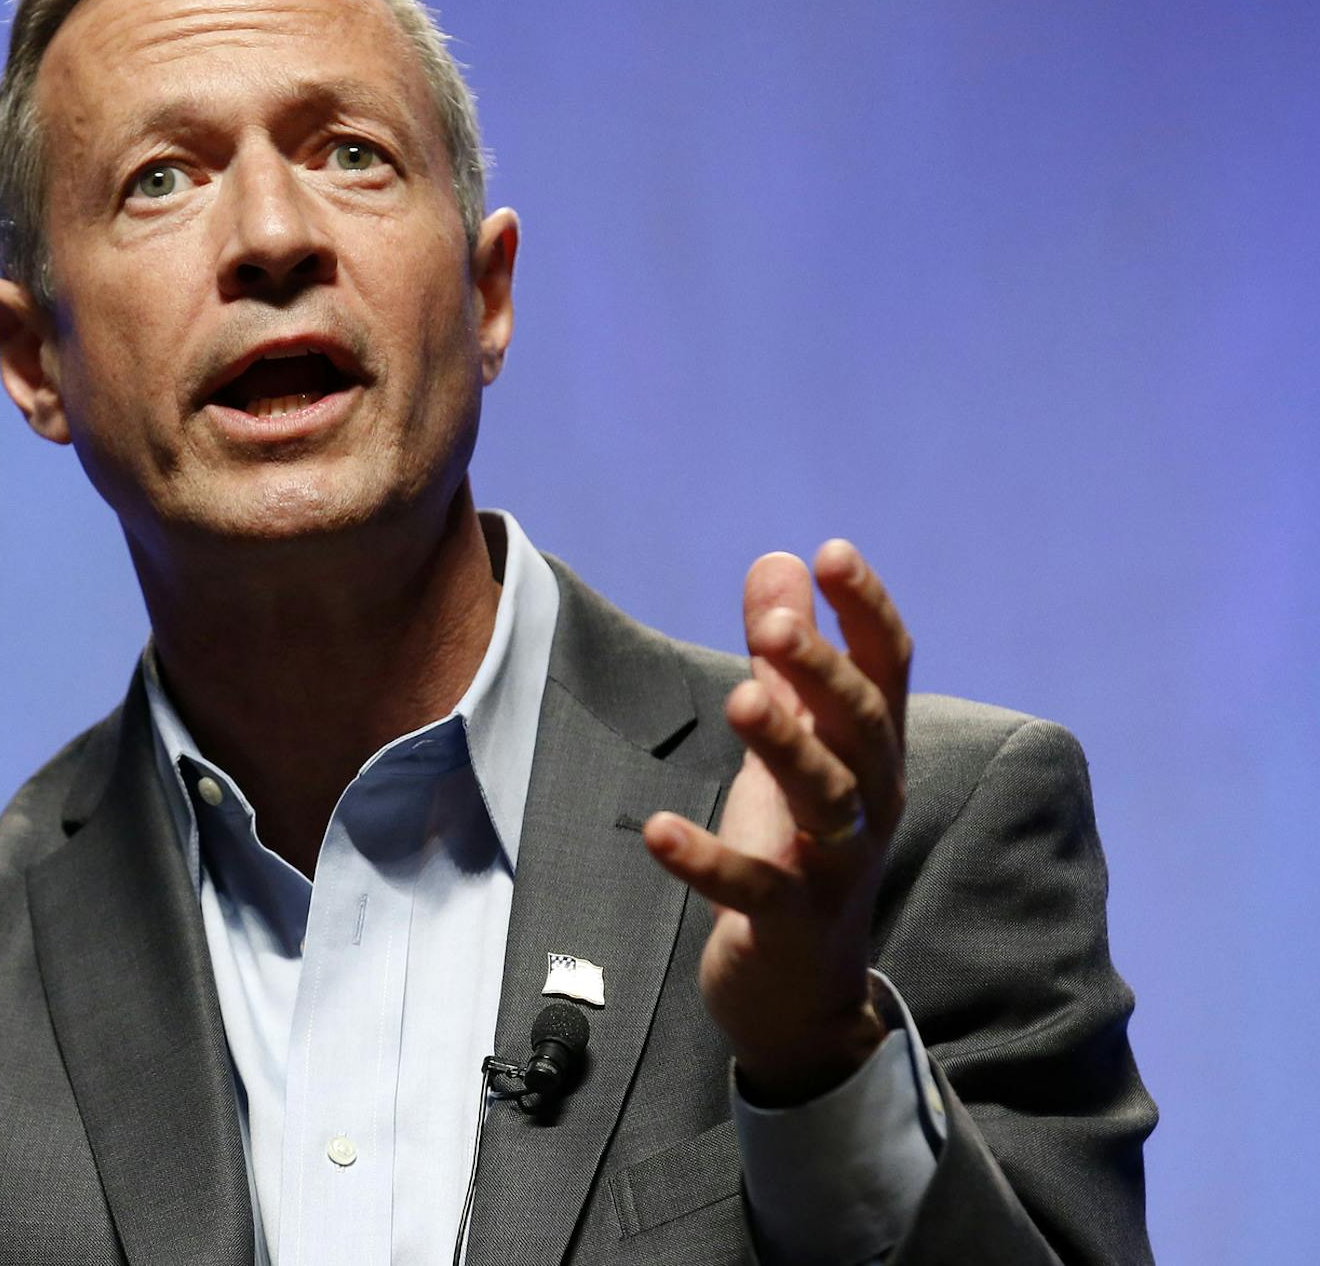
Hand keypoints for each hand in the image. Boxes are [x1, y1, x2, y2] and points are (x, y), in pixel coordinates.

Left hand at [642, 540, 911, 1105]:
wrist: (803, 994)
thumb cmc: (798, 851)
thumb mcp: (794, 745)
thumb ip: (783, 660)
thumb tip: (779, 560)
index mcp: (872, 756)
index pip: (887, 671)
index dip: (865, 611)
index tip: (831, 552)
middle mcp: (870, 805)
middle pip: (863, 727)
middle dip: (823, 673)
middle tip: (773, 627)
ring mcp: (835, 867)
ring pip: (826, 800)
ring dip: (785, 747)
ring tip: (741, 699)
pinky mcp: (789, 922)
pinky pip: (754, 887)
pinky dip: (707, 860)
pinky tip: (659, 831)